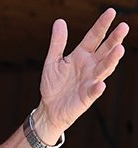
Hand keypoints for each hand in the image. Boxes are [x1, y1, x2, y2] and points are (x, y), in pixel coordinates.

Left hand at [35, 8, 128, 139]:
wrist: (49, 108)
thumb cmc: (53, 85)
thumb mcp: (52, 61)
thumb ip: (57, 43)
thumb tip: (59, 21)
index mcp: (82, 55)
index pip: (94, 37)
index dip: (102, 25)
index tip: (111, 12)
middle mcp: (90, 66)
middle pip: (105, 50)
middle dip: (114, 39)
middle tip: (123, 27)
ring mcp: (90, 81)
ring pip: (104, 69)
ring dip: (111, 60)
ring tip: (119, 50)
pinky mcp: (87, 97)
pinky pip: (93, 92)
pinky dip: (97, 88)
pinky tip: (100, 84)